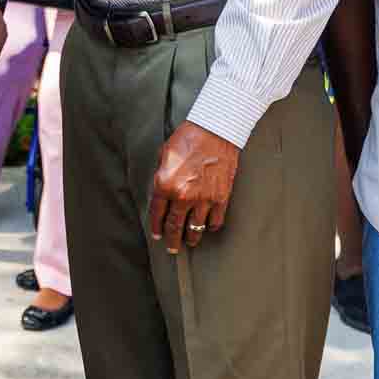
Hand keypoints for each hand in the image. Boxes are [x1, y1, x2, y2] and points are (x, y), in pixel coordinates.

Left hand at [148, 122, 240, 254]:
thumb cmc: (188, 138)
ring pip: (195, 228)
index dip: (156, 227)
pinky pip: (215, 221)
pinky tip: (207, 228)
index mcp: (165, 184)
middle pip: (175, 226)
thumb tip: (161, 193)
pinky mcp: (221, 198)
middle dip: (172, 240)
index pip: (157, 214)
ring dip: (191, 237)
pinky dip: (211, 226)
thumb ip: (161, 176)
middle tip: (172, 248)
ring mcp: (204, 199)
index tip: (158, 235)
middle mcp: (183, 195)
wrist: (215, 130)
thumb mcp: (164, 155)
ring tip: (189, 242)